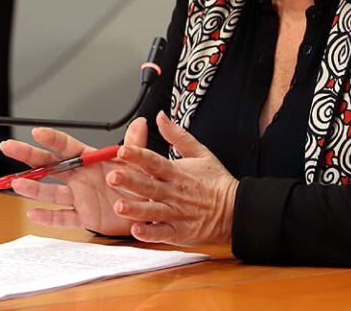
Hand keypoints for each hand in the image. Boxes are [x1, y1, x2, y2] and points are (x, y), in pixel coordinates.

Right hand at [0, 116, 148, 235]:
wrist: (148, 210)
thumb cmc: (140, 183)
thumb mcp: (139, 163)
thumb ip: (135, 145)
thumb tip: (141, 123)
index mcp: (90, 160)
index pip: (67, 146)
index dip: (52, 138)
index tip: (37, 131)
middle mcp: (80, 177)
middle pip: (49, 165)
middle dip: (28, 155)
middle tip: (8, 146)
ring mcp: (79, 197)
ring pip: (51, 191)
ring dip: (33, 188)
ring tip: (16, 183)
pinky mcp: (84, 216)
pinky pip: (63, 217)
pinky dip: (48, 218)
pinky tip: (32, 214)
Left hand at [110, 110, 237, 245]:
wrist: (238, 210)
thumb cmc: (216, 182)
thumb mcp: (200, 152)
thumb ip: (177, 135)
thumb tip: (160, 116)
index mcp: (177, 172)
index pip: (154, 162)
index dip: (138, 156)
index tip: (122, 150)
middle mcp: (174, 192)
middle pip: (149, 185)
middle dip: (130, 181)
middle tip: (112, 176)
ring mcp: (177, 213)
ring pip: (153, 211)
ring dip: (136, 209)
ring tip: (119, 206)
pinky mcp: (181, 232)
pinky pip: (163, 233)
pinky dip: (151, 233)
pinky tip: (137, 231)